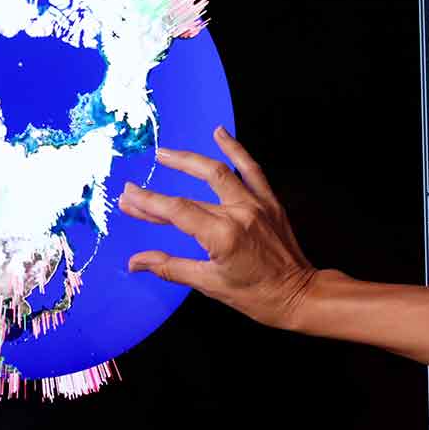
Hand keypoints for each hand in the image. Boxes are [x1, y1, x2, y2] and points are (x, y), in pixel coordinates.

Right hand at [118, 127, 319, 330]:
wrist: (299, 295)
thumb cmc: (257, 296)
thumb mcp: (210, 284)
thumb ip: (170, 267)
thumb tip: (136, 262)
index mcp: (223, 236)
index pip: (177, 212)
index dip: (149, 203)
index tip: (129, 196)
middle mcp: (239, 214)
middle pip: (190, 195)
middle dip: (158, 192)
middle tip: (134, 187)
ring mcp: (256, 204)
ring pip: (219, 172)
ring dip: (189, 161)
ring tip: (166, 154)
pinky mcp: (269, 201)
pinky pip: (251, 169)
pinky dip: (235, 149)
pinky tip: (220, 133)